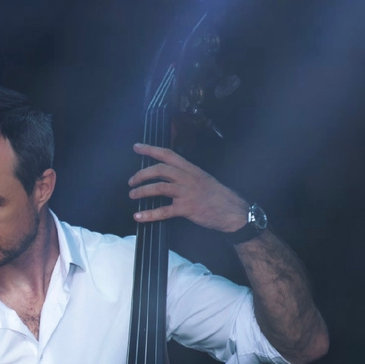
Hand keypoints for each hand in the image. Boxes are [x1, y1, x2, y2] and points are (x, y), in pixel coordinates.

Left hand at [128, 143, 248, 232]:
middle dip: (142, 174)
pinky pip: (163, 211)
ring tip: (132, 195)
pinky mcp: (186, 208)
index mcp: (191, 169)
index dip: (151, 149)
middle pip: (160, 169)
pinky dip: (149, 214)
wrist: (233, 211)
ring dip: (142, 191)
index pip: (168, 154)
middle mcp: (188, 178)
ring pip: (159, 187)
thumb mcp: (202, 179)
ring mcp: (187, 192)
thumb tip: (165, 176)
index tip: (137, 147)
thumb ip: (184, 176)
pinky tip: (138, 216)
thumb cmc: (217, 196)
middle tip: (131, 181)